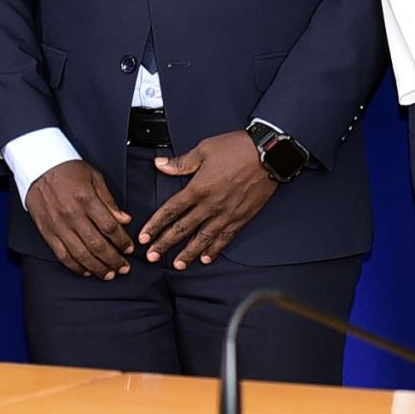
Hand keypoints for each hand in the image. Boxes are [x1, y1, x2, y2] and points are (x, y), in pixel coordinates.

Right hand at [26, 160, 134, 278]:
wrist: (39, 167)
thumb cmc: (69, 170)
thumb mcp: (95, 178)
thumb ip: (110, 202)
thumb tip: (125, 220)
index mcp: (86, 200)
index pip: (109, 227)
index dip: (121, 241)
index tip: (129, 249)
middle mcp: (72, 215)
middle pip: (96, 245)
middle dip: (113, 260)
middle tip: (123, 268)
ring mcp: (59, 226)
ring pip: (80, 254)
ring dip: (96, 267)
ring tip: (108, 274)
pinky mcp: (47, 233)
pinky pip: (62, 255)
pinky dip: (75, 266)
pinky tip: (86, 271)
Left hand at [140, 132, 275, 268]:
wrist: (270, 154)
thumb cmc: (237, 148)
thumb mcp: (205, 149)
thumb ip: (181, 162)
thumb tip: (160, 165)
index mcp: (198, 188)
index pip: (171, 210)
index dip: (155, 225)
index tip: (144, 236)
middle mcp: (210, 205)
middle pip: (183, 228)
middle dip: (165, 244)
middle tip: (152, 257)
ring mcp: (226, 214)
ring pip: (203, 238)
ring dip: (188, 253)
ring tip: (177, 265)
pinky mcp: (241, 217)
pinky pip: (225, 238)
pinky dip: (215, 249)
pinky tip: (206, 258)